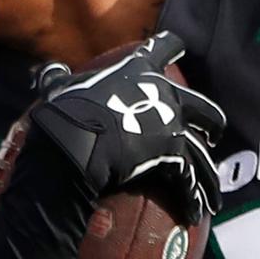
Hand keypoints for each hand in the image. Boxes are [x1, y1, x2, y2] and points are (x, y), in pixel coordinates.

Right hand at [24, 30, 227, 223]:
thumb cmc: (67, 110)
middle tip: (214, 134)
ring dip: (208, 178)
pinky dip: (192, 198)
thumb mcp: (60, 88)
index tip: (178, 46)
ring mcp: (173, 124)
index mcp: (140, 70)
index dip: (170, 45)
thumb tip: (45, 72)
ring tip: (211, 196)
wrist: (77, 139)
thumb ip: (57, 79)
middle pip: (205, 108)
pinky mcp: (173, 153)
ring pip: (203, 154)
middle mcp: (165, 94)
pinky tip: (194, 212)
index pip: (163, 46)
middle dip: (212, 124)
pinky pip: (188, 180)